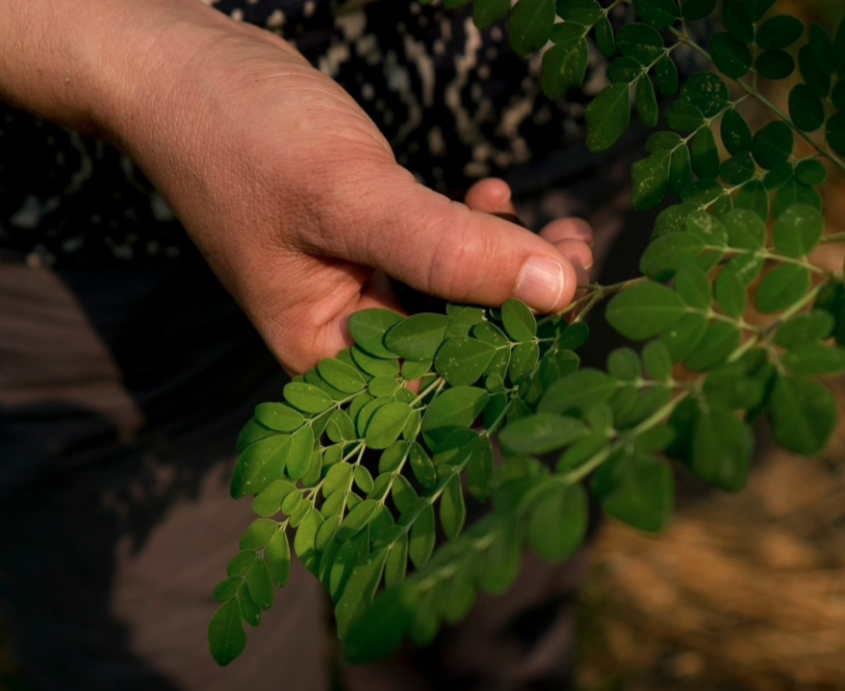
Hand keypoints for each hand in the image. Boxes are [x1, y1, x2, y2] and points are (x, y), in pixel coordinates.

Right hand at [1, 0, 591, 375]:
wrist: (181, 66)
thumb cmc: (242, 136)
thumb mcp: (351, 197)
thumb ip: (451, 250)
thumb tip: (559, 291)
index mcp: (328, 358)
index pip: (444, 387)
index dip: (519, 354)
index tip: (574, 304)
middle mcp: (349, 334)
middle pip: (463, 345)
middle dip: (528, 304)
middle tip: (580, 251)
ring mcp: (363, 287)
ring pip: (464, 296)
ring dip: (516, 263)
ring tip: (561, 225)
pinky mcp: (375, 243)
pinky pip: (447, 254)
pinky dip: (481, 230)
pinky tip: (497, 195)